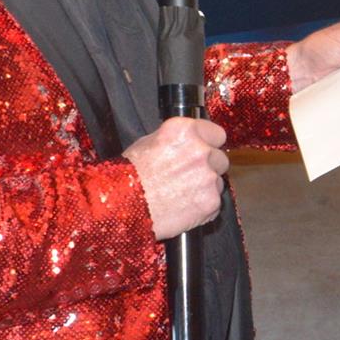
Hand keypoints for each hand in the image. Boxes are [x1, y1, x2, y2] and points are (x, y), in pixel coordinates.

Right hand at [126, 118, 230, 240]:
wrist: (119, 207)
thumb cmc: (127, 176)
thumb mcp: (148, 143)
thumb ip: (177, 140)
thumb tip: (192, 141)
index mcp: (185, 131)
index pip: (217, 134)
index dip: (210, 144)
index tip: (204, 151)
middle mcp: (201, 151)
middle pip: (220, 158)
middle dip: (208, 168)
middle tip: (187, 177)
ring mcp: (208, 177)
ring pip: (218, 182)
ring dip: (205, 188)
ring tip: (180, 195)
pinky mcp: (211, 202)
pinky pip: (215, 203)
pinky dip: (203, 207)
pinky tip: (183, 208)